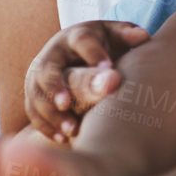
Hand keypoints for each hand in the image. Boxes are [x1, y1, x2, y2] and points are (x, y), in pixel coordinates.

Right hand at [23, 20, 149, 141]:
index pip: (82, 42)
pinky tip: (62, 139)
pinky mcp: (33, 94)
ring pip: (36, 93)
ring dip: (51, 113)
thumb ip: (127, 35)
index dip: (95, 55)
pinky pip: (32, 111)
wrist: (74, 52)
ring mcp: (38, 75)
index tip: (111, 71)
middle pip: (48, 69)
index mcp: (75, 37)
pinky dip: (45, 126)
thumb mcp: (114, 35)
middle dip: (56, 86)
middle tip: (68, 104)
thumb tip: (142, 36)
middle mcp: (52, 54)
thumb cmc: (102, 44)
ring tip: (71, 130)